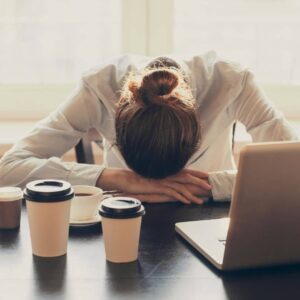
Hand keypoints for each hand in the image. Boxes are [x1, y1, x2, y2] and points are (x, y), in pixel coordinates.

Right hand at [97, 168, 211, 203]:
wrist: (127, 179)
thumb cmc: (140, 180)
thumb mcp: (154, 178)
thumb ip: (163, 179)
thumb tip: (171, 184)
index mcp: (167, 171)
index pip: (185, 171)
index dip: (197, 173)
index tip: (207, 175)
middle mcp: (167, 174)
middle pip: (187, 177)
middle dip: (200, 182)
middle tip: (210, 186)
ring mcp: (163, 180)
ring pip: (182, 186)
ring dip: (193, 194)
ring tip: (201, 200)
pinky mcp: (158, 186)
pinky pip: (172, 192)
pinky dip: (181, 197)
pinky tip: (187, 202)